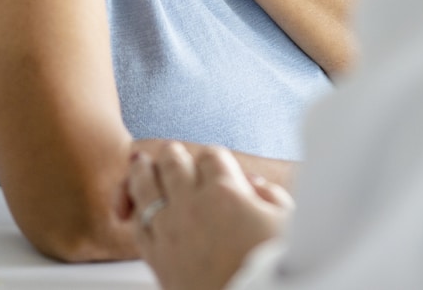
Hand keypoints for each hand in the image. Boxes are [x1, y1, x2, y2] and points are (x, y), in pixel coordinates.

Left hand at [126, 143, 291, 289]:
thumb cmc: (274, 269)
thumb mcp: (289, 223)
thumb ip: (271, 196)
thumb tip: (254, 184)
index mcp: (226, 192)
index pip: (210, 155)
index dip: (212, 156)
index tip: (214, 162)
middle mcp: (192, 205)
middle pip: (172, 162)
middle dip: (173, 155)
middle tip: (171, 152)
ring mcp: (169, 230)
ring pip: (144, 186)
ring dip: (142, 172)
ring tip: (139, 164)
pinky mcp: (156, 258)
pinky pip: (137, 224)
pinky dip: (133, 210)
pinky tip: (134, 209)